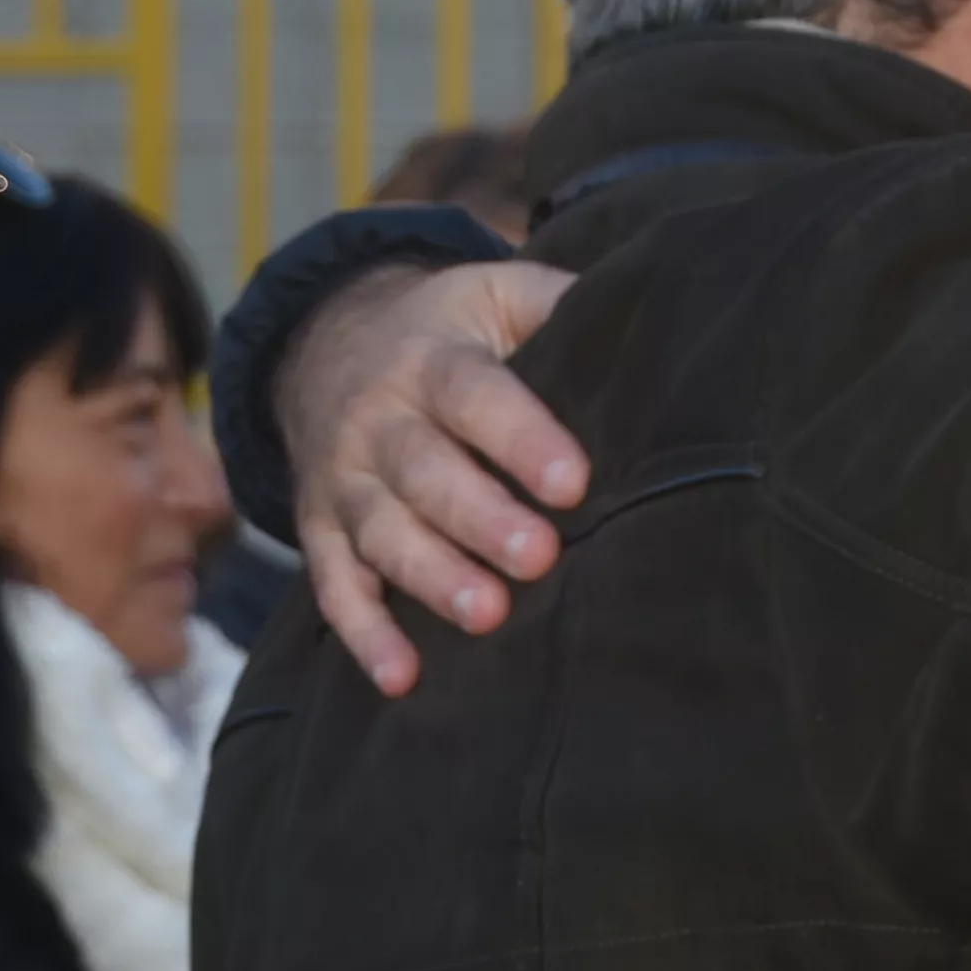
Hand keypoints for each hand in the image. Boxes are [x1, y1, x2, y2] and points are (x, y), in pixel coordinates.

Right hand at [285, 256, 589, 694]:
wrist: (323, 343)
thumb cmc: (446, 329)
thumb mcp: (494, 293)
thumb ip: (557, 303)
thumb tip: (650, 315)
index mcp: (431, 360)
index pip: (475, 397)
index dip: (521, 437)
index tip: (572, 480)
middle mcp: (378, 420)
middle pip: (425, 472)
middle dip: (480, 519)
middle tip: (538, 557)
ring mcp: (343, 479)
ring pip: (382, 532)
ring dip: (430, 577)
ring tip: (487, 615)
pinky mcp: (320, 529)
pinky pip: (334, 585)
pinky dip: (362, 634)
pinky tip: (401, 676)